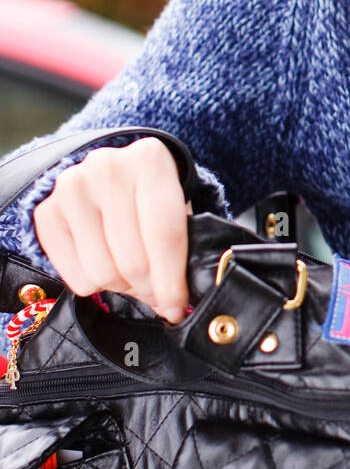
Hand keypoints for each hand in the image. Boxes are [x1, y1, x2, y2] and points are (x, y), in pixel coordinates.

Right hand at [32, 137, 192, 324]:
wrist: (114, 174)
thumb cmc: (152, 198)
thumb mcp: (177, 209)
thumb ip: (183, 249)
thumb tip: (174, 306)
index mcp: (150, 159)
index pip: (164, 235)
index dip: (171, 281)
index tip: (176, 308)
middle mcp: (106, 166)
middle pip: (132, 260)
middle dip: (149, 289)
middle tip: (157, 294)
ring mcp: (71, 187)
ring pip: (101, 273)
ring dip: (121, 287)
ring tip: (131, 276)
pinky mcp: (47, 211)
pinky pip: (74, 276)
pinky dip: (94, 285)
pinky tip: (106, 266)